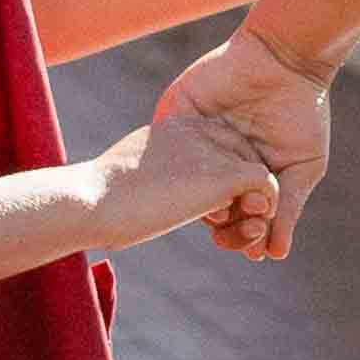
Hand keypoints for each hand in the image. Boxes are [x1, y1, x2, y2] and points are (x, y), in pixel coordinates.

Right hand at [80, 98, 280, 258]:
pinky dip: (267, 207)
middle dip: (242, 195)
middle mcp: (200, 130)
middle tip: (225, 229)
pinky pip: (267, 184)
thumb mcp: (130, 175)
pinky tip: (251, 228)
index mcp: (177, 125)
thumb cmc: (100, 199)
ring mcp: (214, 150)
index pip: (220, 147)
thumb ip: (153, 174)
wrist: (92, 201)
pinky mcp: (226, 174)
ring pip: (258, 173)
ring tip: (244, 233)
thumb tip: (145, 193)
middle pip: (242, 157)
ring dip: (256, 207)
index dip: (221, 182)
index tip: (211, 215)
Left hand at [156, 22, 335, 257]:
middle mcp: (213, 161)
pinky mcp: (176, 116)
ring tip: (223, 215)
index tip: (255, 248)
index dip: (244, 234)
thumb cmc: (301, 112)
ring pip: (183, 183)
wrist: (286, 58)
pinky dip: (175, 169)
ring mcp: (192, 140)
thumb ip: (287, 209)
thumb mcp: (301, 167)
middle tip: (238, 238)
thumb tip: (276, 254)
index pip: (234, 214)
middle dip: (223, 227)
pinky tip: (193, 186)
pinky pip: (164, 147)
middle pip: (205, 206)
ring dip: (199, 205)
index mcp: (242, 174)